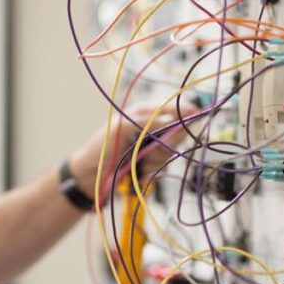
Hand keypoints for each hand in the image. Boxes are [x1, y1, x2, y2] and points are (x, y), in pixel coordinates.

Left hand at [69, 103, 199, 200]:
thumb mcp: (119, 128)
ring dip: (156, 158)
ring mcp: (154, 145)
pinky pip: (164, 165)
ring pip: (171, 150)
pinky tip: (140, 169)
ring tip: (138, 160)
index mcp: (144, 112)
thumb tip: (171, 118)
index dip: (184, 112)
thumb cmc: (101, 147)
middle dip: (167, 142)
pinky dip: (152, 169)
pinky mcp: (153, 162)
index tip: (193, 118)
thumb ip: (146, 121)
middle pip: (178, 131)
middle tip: (151, 148)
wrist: (91, 176)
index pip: (172, 107)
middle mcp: (152, 127)